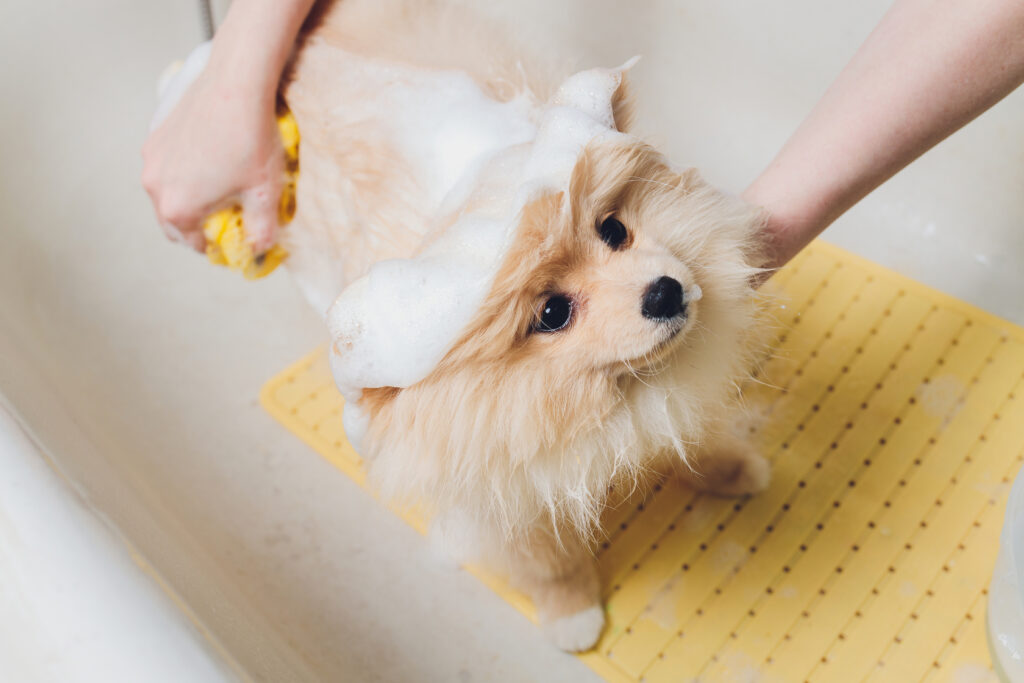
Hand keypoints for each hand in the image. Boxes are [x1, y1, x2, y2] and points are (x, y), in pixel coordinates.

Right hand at [141, 62, 283, 253]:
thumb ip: (262, 231)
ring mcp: (151, 160)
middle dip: (199, 226)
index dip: (219, 246)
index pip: (195, 244)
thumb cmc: (250, 140)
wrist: (235, 85)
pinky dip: (183, 174)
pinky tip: (211, 160)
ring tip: (221, 187)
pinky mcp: (154, 136)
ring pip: (168, 194)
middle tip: (228, 217)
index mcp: (177, 208)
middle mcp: (154, 186)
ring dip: (189, 199)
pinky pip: (166, 168)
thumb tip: (260, 250)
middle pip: (175, 222)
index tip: (237, 237)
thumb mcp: (265, 194)